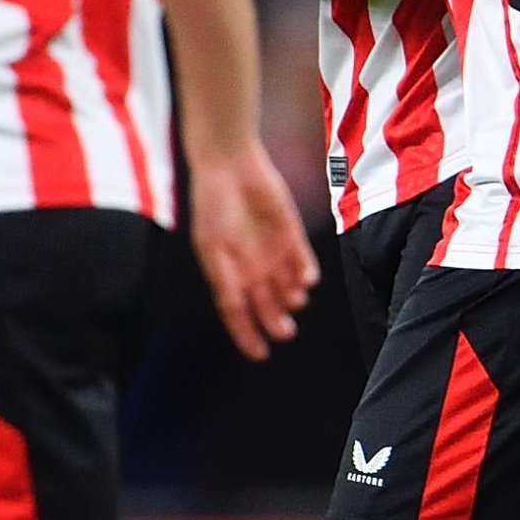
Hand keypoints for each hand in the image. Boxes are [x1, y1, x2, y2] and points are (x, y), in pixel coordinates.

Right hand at [186, 142, 318, 359]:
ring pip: (287, 285)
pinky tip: (307, 280)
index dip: (247, 334)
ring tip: (294, 299)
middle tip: (285, 332)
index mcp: (226, 272)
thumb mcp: (212, 247)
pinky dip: (306, 272)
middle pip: (266, 304)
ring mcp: (271, 251)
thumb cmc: (213, 207)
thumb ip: (225, 278)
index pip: (237, 312)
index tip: (260, 354)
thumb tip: (235, 309)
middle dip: (276, 320)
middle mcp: (250, 266)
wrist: (230, 165)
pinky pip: (302, 260)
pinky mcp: (290, 233)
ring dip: (292, 296)